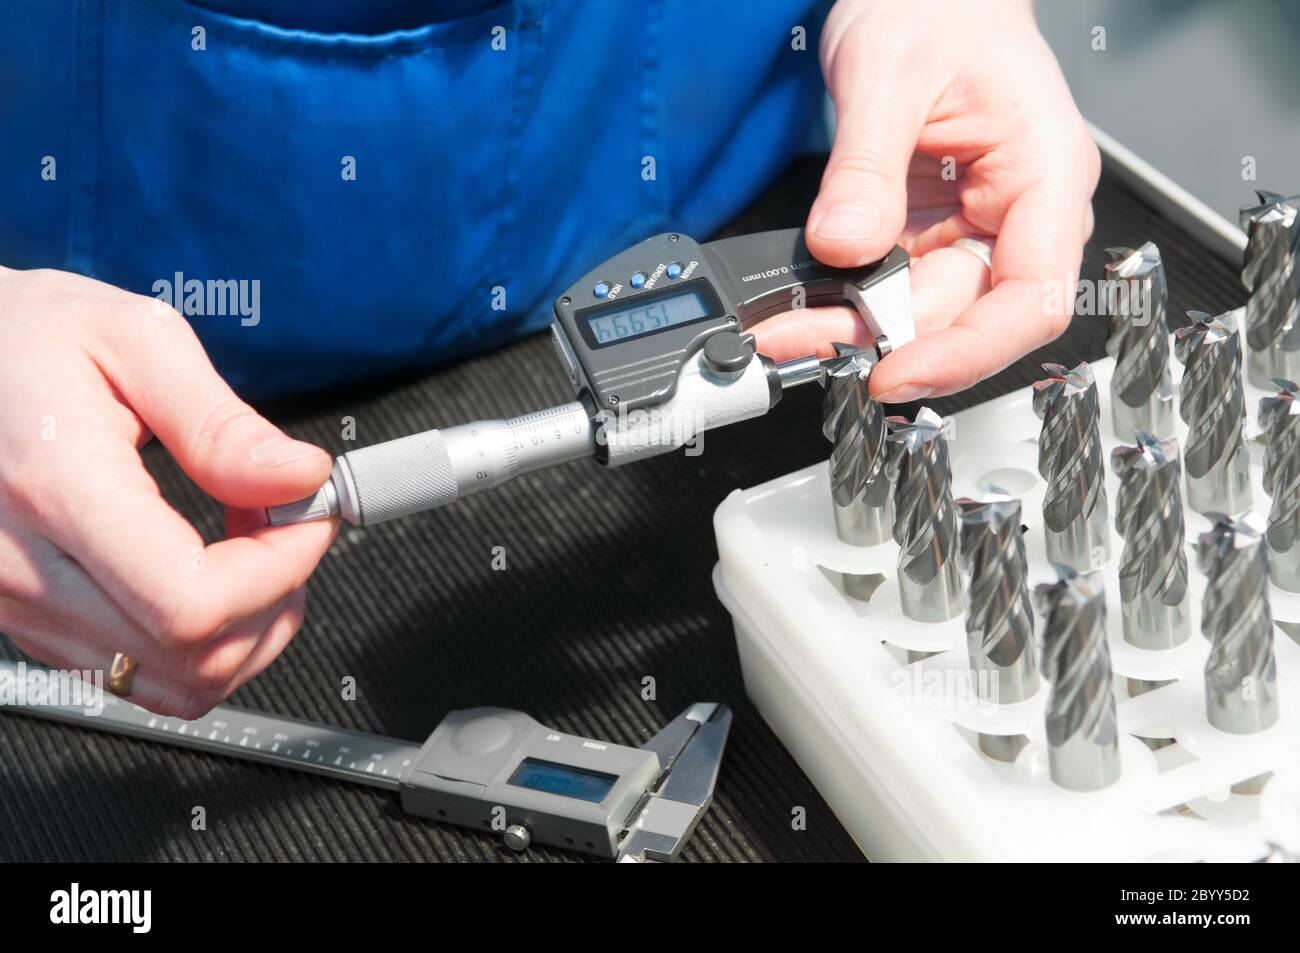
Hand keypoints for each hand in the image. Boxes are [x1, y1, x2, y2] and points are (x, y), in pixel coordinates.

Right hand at [0, 267, 335, 716]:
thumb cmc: (22, 340)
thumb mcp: (134, 339)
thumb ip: (222, 423)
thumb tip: (298, 477)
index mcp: (55, 487)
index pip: (192, 602)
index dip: (278, 571)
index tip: (307, 515)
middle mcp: (24, 568)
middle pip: (193, 657)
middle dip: (277, 598)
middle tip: (290, 526)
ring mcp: (19, 606)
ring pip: (174, 684)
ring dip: (247, 629)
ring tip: (255, 550)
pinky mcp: (27, 621)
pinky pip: (136, 673)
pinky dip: (200, 641)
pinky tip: (207, 571)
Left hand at [753, 0, 1098, 399]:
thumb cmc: (939, 5)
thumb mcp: (888, 73)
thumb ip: (865, 168)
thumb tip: (844, 247)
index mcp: (1045, 175)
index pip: (1030, 300)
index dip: (965, 353)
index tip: (894, 373)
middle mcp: (1019, 214)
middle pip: (963, 316)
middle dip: (879, 340)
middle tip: (798, 342)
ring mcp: (973, 228)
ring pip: (921, 312)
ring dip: (853, 329)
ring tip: (788, 328)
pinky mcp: (930, 233)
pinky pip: (893, 286)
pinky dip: (847, 303)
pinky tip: (805, 305)